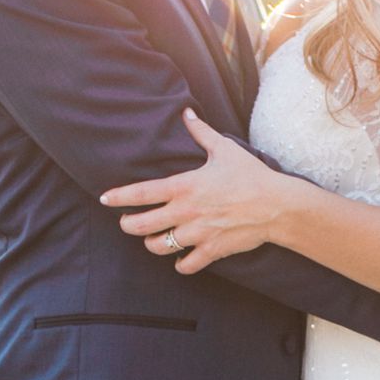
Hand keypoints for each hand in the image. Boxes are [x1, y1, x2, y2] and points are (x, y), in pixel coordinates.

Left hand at [101, 110, 284, 274]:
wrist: (275, 206)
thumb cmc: (250, 175)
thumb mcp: (224, 149)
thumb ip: (201, 133)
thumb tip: (187, 114)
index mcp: (183, 187)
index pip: (140, 193)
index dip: (118, 197)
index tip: (104, 199)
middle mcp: (184, 212)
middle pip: (140, 226)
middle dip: (128, 226)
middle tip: (126, 223)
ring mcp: (196, 234)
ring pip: (158, 247)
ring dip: (152, 244)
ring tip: (153, 239)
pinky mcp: (211, 250)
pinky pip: (185, 265)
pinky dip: (180, 263)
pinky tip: (180, 258)